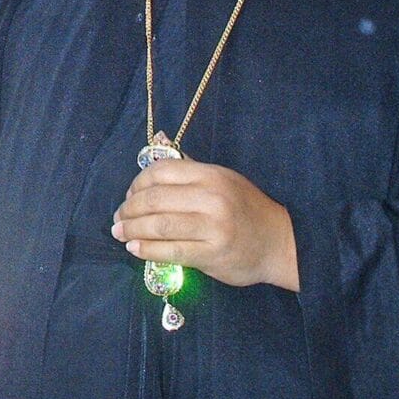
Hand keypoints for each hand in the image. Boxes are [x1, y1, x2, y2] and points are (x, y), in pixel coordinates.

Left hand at [111, 156, 299, 290]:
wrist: (280, 242)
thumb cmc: (247, 209)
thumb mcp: (223, 180)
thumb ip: (190, 168)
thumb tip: (158, 144)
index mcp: (211, 175)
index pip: (161, 172)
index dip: (137, 183)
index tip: (129, 195)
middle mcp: (211, 197)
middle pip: (154, 199)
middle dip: (129, 209)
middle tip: (118, 218)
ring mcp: (212, 226)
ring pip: (158, 225)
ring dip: (132, 230)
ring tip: (120, 234)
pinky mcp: (211, 254)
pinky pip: (170, 250)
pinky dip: (146, 249)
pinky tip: (135, 249)